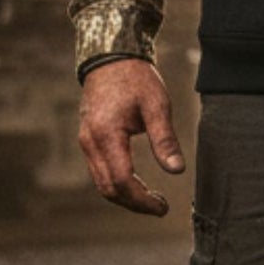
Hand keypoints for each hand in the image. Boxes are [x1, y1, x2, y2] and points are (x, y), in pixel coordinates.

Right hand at [77, 59, 184, 215]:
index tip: (164, 207)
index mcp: (107, 135)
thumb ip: (165, 139)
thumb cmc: (135, 78)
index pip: (122, 180)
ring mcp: (86, 142)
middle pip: (108, 188)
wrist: (110, 57)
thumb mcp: (156, 105)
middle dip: (134, 203)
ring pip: (101, 183)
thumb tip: (177, 171)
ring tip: (151, 198)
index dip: (143, 200)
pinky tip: (137, 183)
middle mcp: (90, 142)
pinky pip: (99, 171)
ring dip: (125, 196)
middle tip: (160, 207)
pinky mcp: (88, 140)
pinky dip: (117, 183)